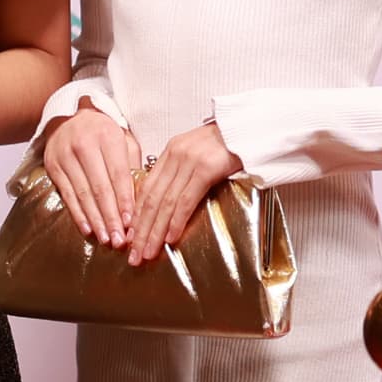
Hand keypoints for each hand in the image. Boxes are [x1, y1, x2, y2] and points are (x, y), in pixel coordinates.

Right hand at [41, 105, 145, 246]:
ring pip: (83, 194)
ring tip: (107, 239)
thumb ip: (132, 164)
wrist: (68, 118)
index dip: (125, 200)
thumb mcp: (123, 139)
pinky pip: (67, 195)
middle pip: (100, 187)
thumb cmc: (102, 132)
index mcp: (107, 136)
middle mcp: (83, 144)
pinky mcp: (53, 167)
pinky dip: (78, 214)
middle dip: (111, 216)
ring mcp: (65, 156)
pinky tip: (88, 229)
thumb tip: (140, 199)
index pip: (118, 173)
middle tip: (120, 239)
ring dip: (96, 220)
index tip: (132, 222)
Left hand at [124, 120, 239, 265]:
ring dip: (155, 231)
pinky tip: (170, 237)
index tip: (131, 236)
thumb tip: (169, 200)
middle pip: (151, 199)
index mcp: (171, 152)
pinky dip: (176, 221)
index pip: (146, 189)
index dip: (136, 215)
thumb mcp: (198, 153)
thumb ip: (181, 172)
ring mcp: (190, 161)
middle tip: (134, 254)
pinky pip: (186, 200)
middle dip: (141, 230)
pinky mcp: (206, 168)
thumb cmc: (229, 143)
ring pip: (165, 203)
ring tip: (148, 252)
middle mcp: (175, 155)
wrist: (250, 127)